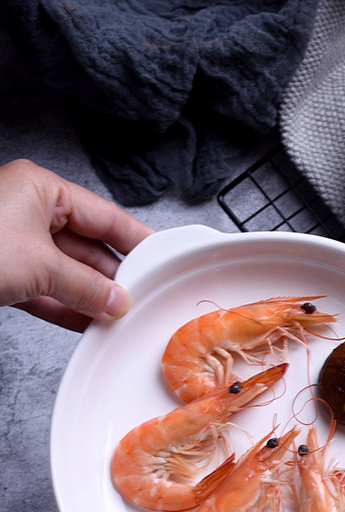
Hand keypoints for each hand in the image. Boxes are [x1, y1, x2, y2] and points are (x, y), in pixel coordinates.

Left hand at [0, 158, 152, 330]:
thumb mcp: (41, 267)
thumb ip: (86, 287)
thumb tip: (116, 301)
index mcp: (41, 189)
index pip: (105, 215)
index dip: (136, 240)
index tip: (161, 261)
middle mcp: (28, 210)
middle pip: (86, 245)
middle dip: (111, 276)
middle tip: (139, 299)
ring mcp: (13, 242)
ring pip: (65, 270)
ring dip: (89, 296)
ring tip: (116, 316)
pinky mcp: (0, 272)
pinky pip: (43, 289)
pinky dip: (64, 305)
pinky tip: (87, 322)